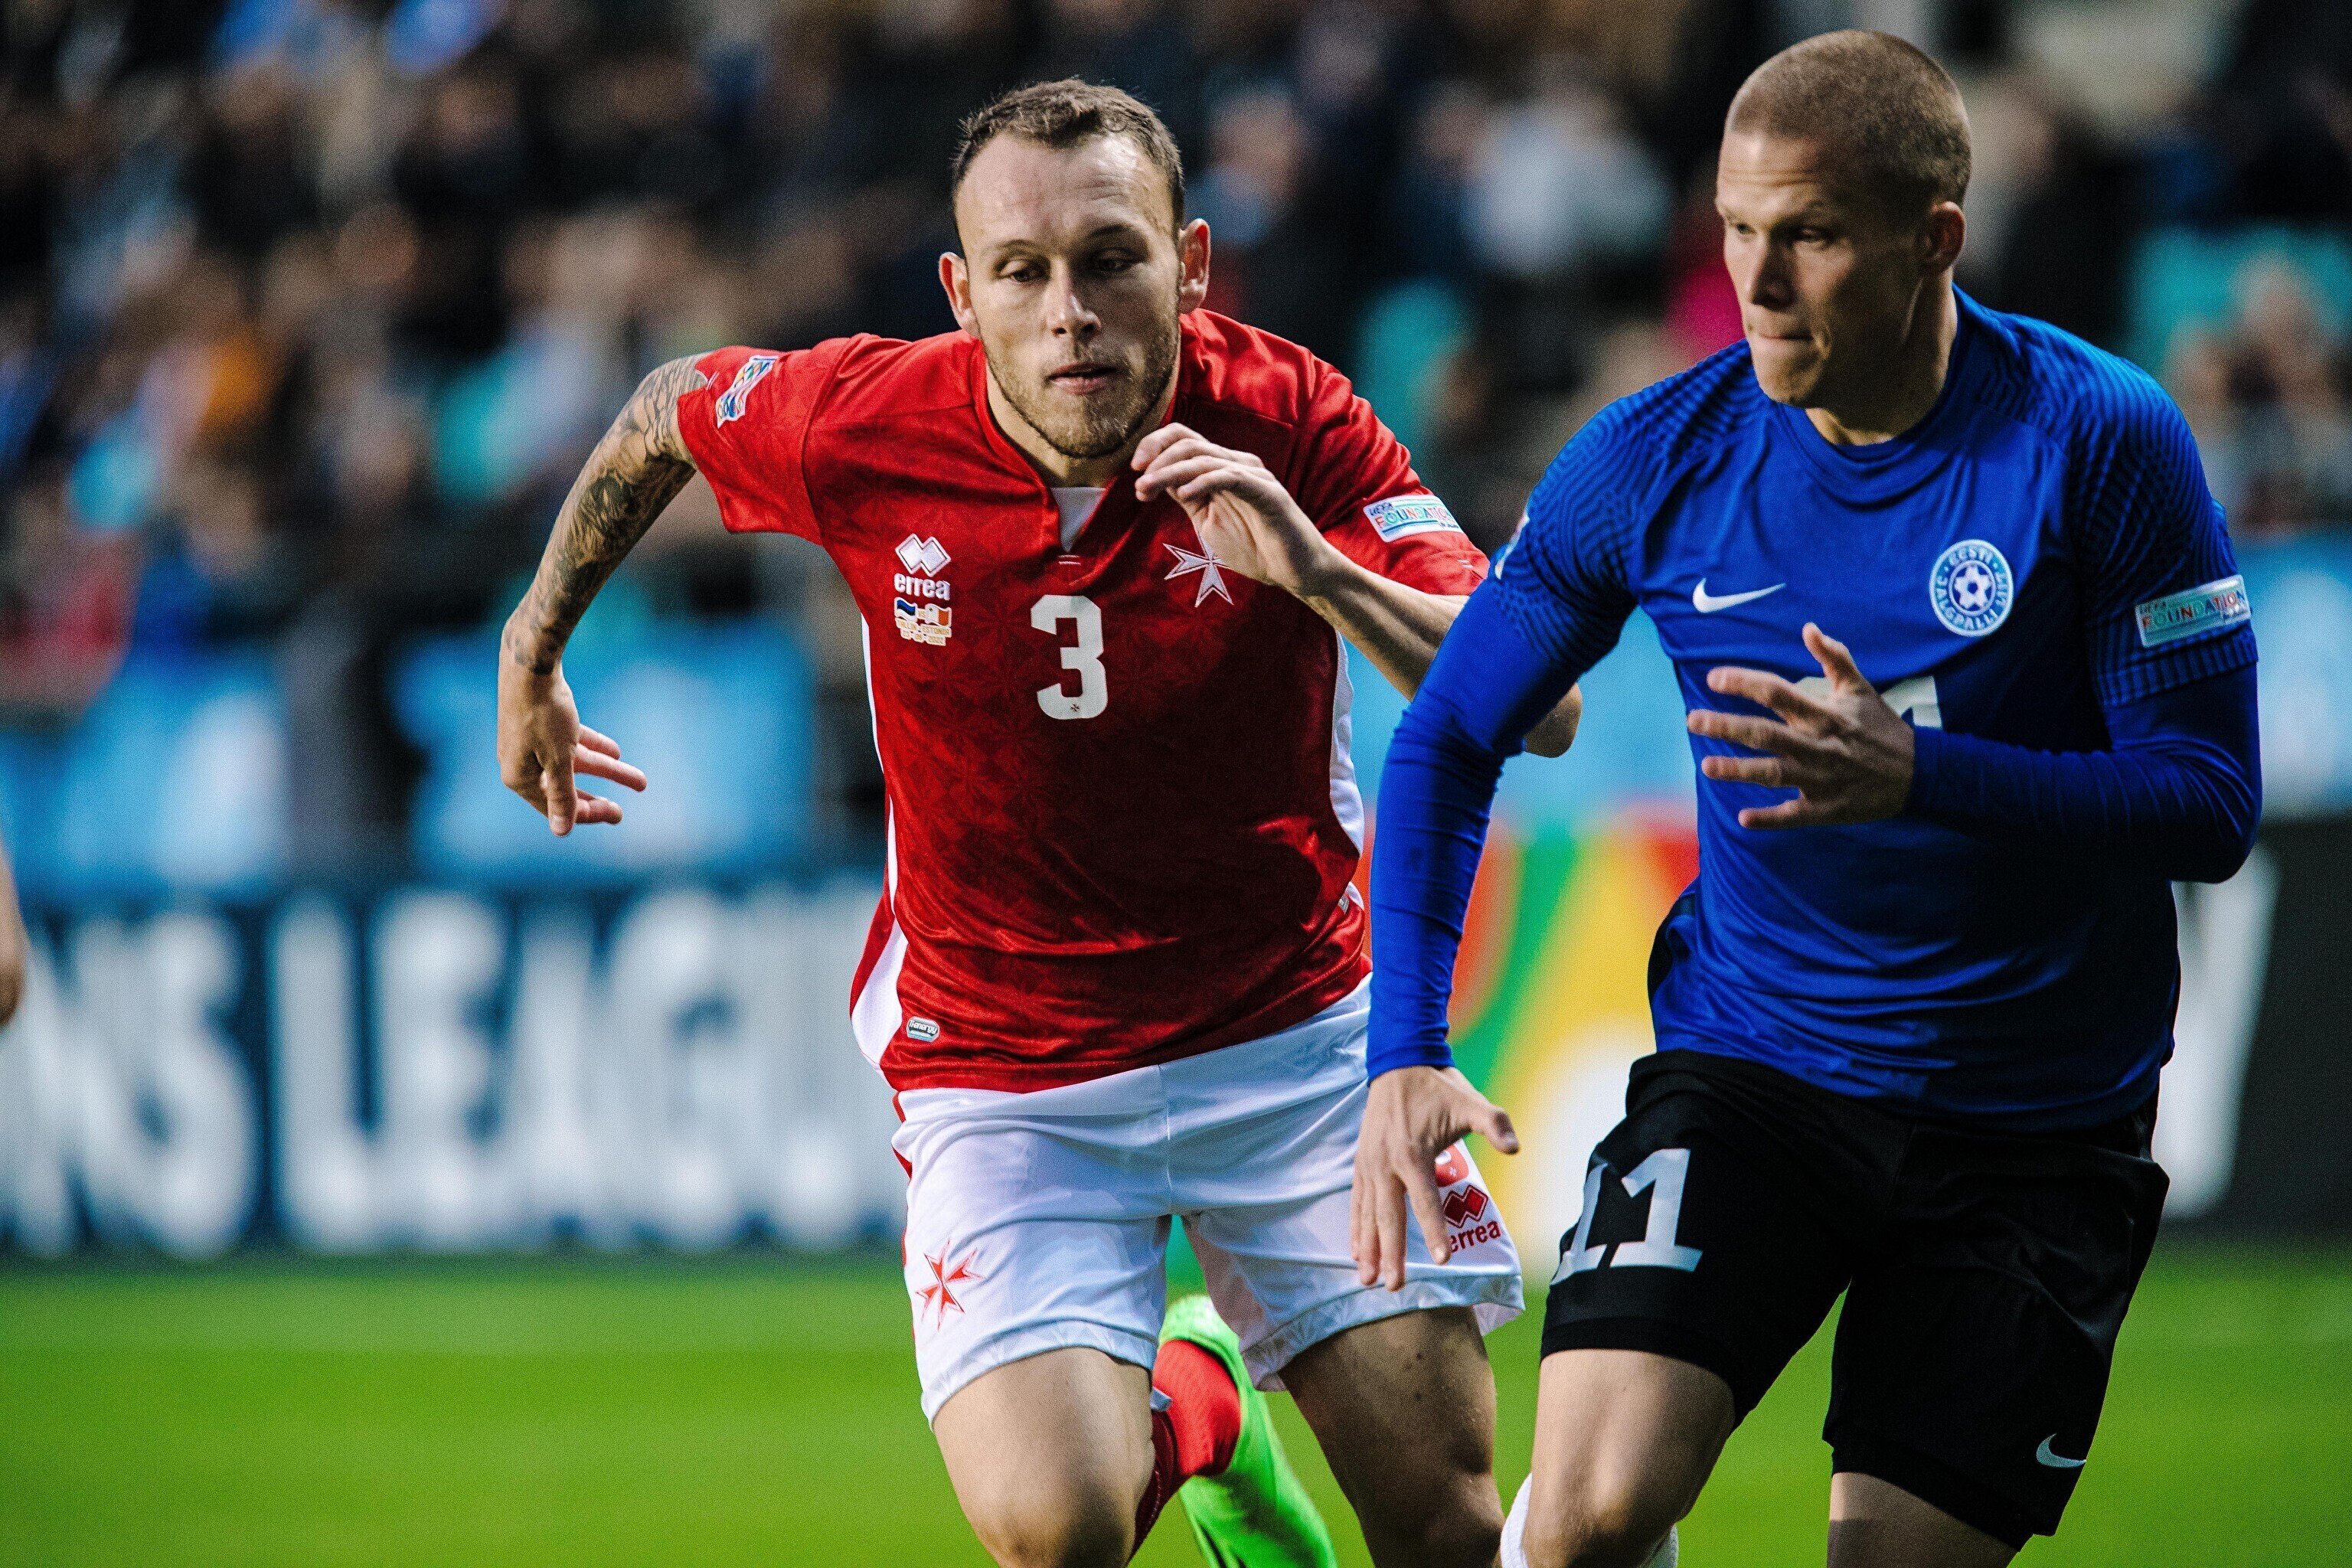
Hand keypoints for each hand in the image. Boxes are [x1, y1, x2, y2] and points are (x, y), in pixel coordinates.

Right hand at [497, 655, 646, 834]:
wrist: (530, 665)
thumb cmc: (543, 715)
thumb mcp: (558, 759)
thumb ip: (562, 795)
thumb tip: (561, 832)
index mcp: (520, 778)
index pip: (556, 808)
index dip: (587, 814)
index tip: (616, 814)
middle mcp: (523, 764)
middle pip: (565, 789)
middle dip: (596, 800)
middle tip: (622, 812)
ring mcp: (532, 743)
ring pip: (576, 764)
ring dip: (608, 772)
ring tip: (640, 781)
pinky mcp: (542, 723)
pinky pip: (572, 742)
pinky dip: (594, 748)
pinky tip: (616, 753)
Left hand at [1131, 423, 1345, 597]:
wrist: (1294, 572)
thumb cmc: (1254, 548)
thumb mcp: (1208, 521)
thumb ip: (1188, 498)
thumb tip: (1157, 479)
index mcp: (1221, 468)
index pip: (1183, 439)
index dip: (1154, 446)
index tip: (1134, 470)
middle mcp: (1236, 464)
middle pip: (1188, 442)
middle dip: (1156, 460)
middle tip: (1138, 484)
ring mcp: (1252, 476)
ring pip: (1203, 458)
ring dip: (1169, 473)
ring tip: (1148, 490)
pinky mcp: (1267, 492)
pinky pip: (1230, 476)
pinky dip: (1203, 482)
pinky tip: (1183, 496)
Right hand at [1351, 1065, 1518, 1289]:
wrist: (1399, 1062)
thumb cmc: (1438, 1087)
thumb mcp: (1470, 1103)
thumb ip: (1494, 1124)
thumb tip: (1515, 1148)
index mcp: (1412, 1153)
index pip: (1424, 1201)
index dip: (1434, 1231)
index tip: (1443, 1260)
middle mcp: (1385, 1162)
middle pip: (1388, 1216)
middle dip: (1391, 1254)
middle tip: (1394, 1286)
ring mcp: (1369, 1163)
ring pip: (1367, 1214)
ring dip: (1368, 1248)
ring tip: (1366, 1279)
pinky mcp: (1361, 1162)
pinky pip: (1357, 1201)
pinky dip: (1356, 1227)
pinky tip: (1356, 1251)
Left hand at [1687, 623, 1912, 828]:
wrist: (1919, 773)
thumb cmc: (1881, 727)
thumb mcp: (1860, 689)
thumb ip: (1835, 657)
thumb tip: (1808, 628)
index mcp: (1824, 715)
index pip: (1777, 693)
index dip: (1744, 683)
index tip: (1713, 678)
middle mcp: (1819, 746)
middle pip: (1766, 734)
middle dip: (1726, 727)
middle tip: (1692, 721)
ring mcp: (1821, 779)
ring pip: (1774, 774)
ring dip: (1739, 771)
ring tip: (1706, 766)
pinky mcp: (1826, 809)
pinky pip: (1794, 816)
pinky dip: (1769, 819)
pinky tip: (1742, 817)